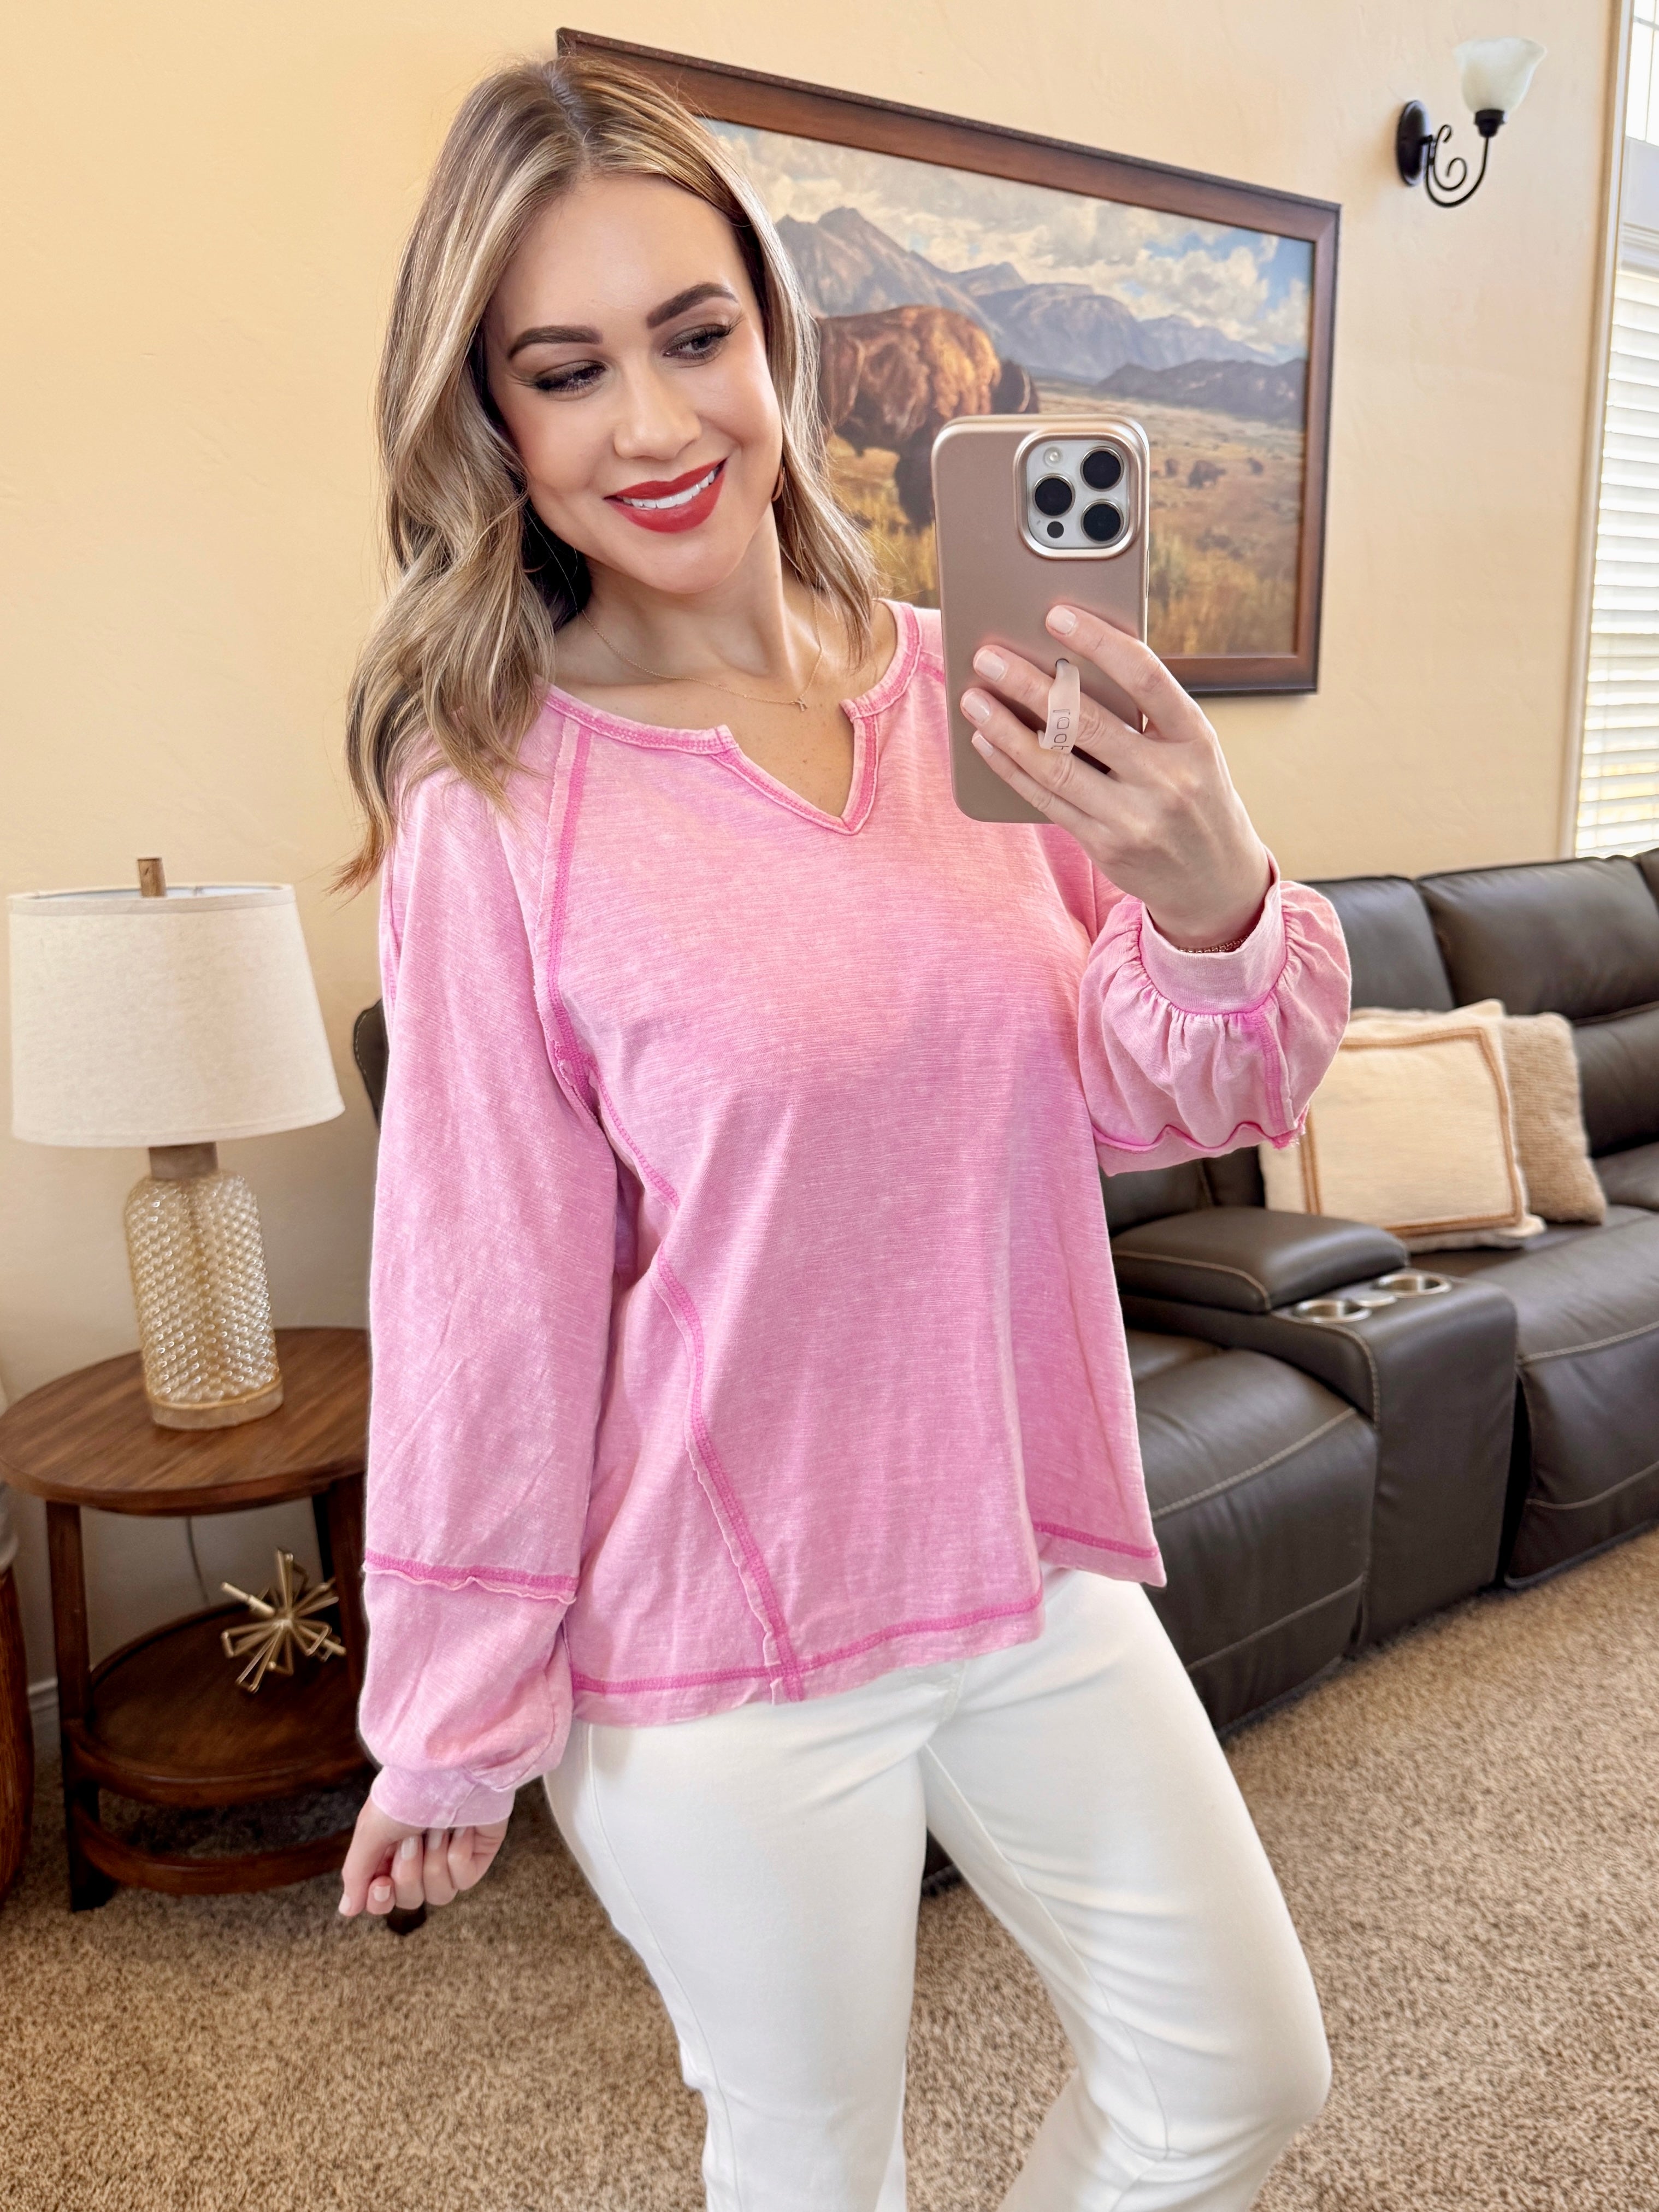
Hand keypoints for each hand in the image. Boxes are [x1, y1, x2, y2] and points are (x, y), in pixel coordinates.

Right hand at [338, 1795, 508, 1917]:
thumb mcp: (371, 1829)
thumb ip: (357, 1872)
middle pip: (410, 1900)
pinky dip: (459, 1854)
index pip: (382, 1899)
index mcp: (390, 1852)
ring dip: (434, 1861)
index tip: (382, 1883)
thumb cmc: (407, 1792)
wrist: (451, 1768)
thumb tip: (346, 1910)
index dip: (381, 1900)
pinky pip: (464, 1880)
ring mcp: (449, 1857)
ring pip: (438, 1896)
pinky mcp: (477, 1855)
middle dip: (409, 1870)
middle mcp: (420, 1858)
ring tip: (438, 1828)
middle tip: (413, 1837)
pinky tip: (462, 1828)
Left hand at [960, 603, 1271, 948]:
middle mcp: (1169, 778)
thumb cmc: (1197, 795)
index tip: (1057, 615)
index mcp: (1196, 738)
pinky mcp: (1106, 846)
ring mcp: (1136, 817)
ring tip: (973, 698)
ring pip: (1056, 764)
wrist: (1217, 881)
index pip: (1146, 677)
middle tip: (988, 656)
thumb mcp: (1192, 749)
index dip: (1099, 642)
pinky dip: (1011, 768)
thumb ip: (1147, 714)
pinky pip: (1046, 800)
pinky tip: (986, 742)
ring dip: (1006, 727)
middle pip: (1087, 722)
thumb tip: (1070, 664)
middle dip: (1030, 684)